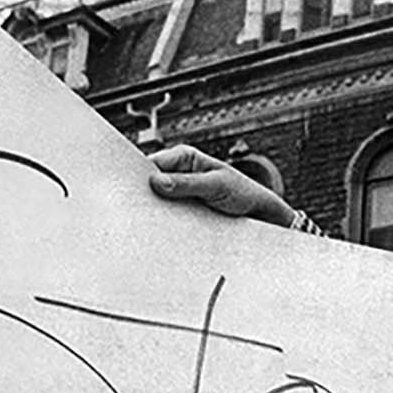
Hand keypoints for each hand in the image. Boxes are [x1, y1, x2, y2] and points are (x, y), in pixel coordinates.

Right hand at [147, 145, 297, 226]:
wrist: (262, 217)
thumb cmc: (244, 193)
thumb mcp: (217, 186)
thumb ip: (188, 184)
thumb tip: (156, 182)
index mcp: (184, 158)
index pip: (151, 164)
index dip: (138, 176)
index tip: (130, 190)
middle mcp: (179, 175)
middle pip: (150, 186)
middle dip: (143, 198)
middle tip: (137, 211)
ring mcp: (180, 196)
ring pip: (157, 204)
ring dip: (154, 215)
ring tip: (149, 225)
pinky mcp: (184, 215)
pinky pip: (167, 219)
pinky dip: (165, 226)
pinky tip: (161, 234)